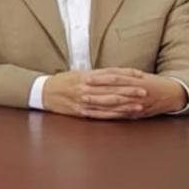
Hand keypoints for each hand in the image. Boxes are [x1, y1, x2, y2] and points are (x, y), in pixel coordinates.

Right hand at [40, 68, 171, 119]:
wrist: (43, 92)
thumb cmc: (63, 81)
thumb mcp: (79, 73)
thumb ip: (97, 74)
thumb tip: (116, 75)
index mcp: (87, 76)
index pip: (111, 74)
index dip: (127, 75)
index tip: (140, 76)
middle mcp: (86, 88)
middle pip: (112, 89)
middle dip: (130, 90)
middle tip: (145, 91)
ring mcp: (84, 101)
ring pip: (109, 103)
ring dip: (126, 104)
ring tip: (139, 105)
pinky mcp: (81, 112)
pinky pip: (100, 114)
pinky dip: (114, 115)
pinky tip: (124, 115)